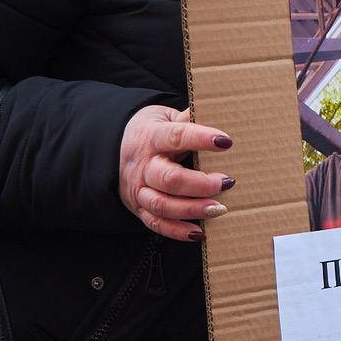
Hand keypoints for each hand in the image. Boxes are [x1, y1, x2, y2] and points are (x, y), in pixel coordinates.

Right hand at [118, 106, 234, 241]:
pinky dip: (177, 231)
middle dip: (200, 184)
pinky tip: (199, 232)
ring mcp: (139, 189)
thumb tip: (215, 107)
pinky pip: (156, 224)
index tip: (225, 142)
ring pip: (162, 204)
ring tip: (220, 208)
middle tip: (227, 182)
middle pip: (169, 178)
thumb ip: (188, 118)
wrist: (114, 149)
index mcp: (152, 137)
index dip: (201, 139)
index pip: (176, 136)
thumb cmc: (151, 132)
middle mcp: (144, 166)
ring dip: (192, 210)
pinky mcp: (139, 208)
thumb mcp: (165, 118)